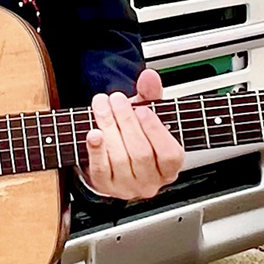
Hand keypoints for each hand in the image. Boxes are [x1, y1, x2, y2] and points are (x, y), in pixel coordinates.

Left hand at [81, 67, 184, 201]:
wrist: (112, 156)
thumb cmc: (136, 136)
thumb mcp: (147, 115)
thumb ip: (151, 95)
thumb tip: (150, 77)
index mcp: (168, 168)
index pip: (169, 154)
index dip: (156, 131)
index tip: (143, 110)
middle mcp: (150, 181)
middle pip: (141, 154)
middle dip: (127, 122)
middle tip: (117, 99)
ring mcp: (127, 186)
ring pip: (120, 159)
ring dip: (109, 128)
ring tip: (102, 105)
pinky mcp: (105, 186)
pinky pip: (100, 169)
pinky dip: (96, 150)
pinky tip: (93, 133)